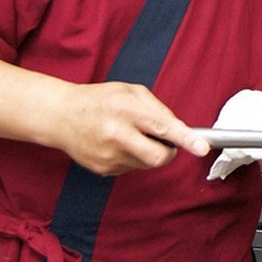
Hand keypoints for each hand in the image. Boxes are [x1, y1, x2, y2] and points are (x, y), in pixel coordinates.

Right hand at [50, 81, 210, 176]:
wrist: (60, 116)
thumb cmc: (98, 100)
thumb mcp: (130, 91)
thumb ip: (157, 108)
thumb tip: (178, 128)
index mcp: (125, 110)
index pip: (161, 127)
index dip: (185, 138)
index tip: (201, 147)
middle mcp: (116, 135)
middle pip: (158, 157)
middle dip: (170, 151)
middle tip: (165, 140)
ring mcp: (109, 156)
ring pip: (147, 164)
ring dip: (149, 152)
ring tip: (131, 135)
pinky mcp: (103, 170)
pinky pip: (132, 167)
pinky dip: (133, 157)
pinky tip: (118, 144)